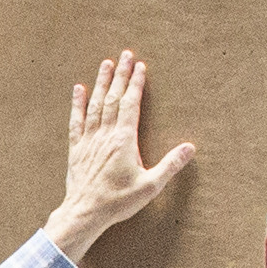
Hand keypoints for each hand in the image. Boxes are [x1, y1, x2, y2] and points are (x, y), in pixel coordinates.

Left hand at [46, 47, 202, 261]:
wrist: (85, 212)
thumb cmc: (118, 201)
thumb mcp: (150, 186)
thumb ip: (170, 165)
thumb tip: (190, 147)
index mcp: (124, 140)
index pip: (131, 104)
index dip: (136, 84)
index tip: (141, 67)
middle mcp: (105, 134)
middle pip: (113, 97)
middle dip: (121, 75)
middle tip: (126, 54)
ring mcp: (89, 140)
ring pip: (95, 104)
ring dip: (101, 82)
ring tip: (107, 63)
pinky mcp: (76, 148)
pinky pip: (76, 120)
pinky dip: (77, 103)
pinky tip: (78, 89)